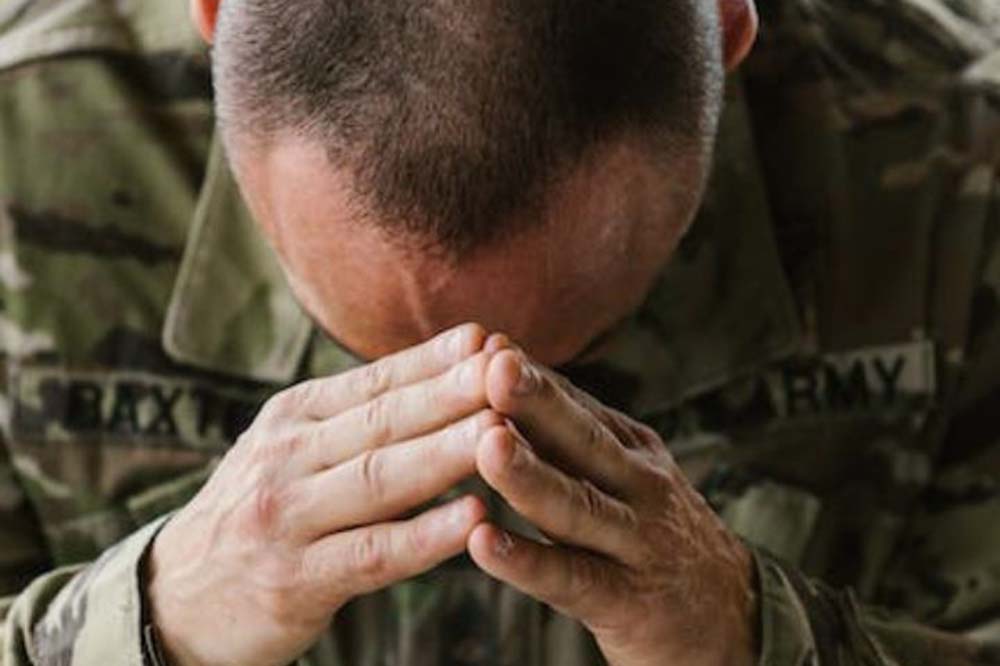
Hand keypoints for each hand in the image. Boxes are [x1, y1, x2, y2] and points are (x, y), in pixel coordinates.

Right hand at [147, 324, 498, 665]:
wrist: (177, 595)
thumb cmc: (262, 510)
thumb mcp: (293, 449)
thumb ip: (358, 420)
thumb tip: (444, 375)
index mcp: (294, 418)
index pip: (374, 382)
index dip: (433, 360)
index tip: (489, 337)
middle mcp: (288, 457)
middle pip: (383, 421)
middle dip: (450, 393)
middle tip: (509, 369)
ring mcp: (289, 518)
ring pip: (380, 479)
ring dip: (445, 453)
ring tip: (501, 431)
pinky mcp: (297, 580)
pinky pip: (372, 553)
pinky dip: (425, 535)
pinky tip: (473, 520)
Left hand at [468, 348, 757, 665]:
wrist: (731, 611)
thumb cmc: (651, 530)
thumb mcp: (624, 472)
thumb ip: (569, 434)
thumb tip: (501, 369)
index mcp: (630, 448)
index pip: (577, 405)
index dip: (533, 376)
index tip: (485, 342)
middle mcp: (638, 485)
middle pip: (583, 440)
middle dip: (538, 402)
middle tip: (495, 366)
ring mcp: (635, 541)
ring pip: (576, 505)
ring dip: (529, 476)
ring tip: (487, 445)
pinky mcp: (626, 600)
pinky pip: (571, 578)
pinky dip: (527, 561)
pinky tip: (483, 542)